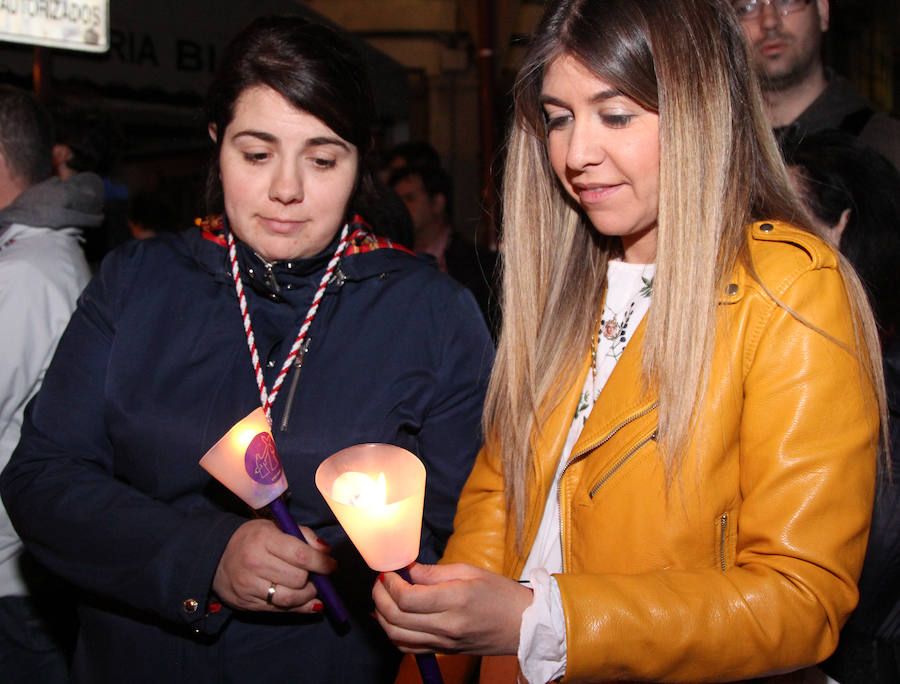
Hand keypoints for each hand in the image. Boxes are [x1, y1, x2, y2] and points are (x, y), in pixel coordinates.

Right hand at [213, 519, 335, 613]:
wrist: (215, 554)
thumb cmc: (252, 538)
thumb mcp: (275, 527)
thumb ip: (303, 536)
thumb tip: (326, 552)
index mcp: (264, 538)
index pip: (300, 555)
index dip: (321, 563)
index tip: (332, 565)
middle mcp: (255, 562)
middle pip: (297, 579)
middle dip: (314, 579)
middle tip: (318, 575)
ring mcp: (248, 585)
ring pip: (289, 598)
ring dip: (308, 596)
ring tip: (312, 588)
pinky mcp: (246, 603)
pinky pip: (278, 610)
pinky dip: (297, 608)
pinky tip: (307, 602)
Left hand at [372, 562, 532, 655]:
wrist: (524, 626)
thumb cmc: (501, 594)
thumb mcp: (470, 572)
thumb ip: (435, 573)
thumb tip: (409, 570)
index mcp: (455, 601)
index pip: (408, 598)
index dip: (390, 583)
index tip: (388, 571)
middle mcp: (446, 626)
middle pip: (396, 618)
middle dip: (380, 596)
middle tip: (381, 581)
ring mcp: (444, 643)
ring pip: (396, 636)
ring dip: (382, 615)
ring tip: (383, 597)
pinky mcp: (444, 652)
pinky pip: (408, 648)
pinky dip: (393, 633)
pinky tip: (392, 618)